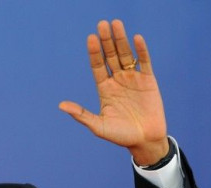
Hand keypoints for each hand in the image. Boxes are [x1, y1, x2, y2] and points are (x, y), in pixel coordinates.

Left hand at [59, 19, 168, 165]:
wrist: (144, 140)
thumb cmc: (120, 135)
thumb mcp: (98, 126)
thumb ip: (81, 114)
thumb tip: (61, 105)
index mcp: (104, 89)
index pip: (97, 66)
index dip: (94, 53)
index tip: (90, 39)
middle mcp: (117, 80)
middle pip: (110, 56)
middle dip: (106, 41)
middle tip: (102, 24)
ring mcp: (133, 79)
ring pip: (126, 55)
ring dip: (121, 40)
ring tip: (116, 24)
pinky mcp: (148, 80)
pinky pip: (144, 62)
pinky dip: (141, 51)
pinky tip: (136, 38)